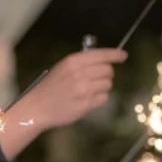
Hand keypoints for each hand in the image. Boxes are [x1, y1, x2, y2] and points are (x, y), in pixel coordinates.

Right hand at [9, 49, 126, 132]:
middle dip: (106, 74)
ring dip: (103, 87)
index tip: (124, 55)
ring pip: (108, 84)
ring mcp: (84, 89)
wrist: (37, 107)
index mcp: (72, 61)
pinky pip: (104, 97)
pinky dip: (100, 98)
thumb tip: (105, 60)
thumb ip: (81, 63)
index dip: (114, 55)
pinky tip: (88, 99)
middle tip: (97, 79)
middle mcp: (80, 73)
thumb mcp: (62, 68)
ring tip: (89, 90)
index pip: (100, 55)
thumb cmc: (50, 87)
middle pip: (108, 70)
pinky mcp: (87, 103)